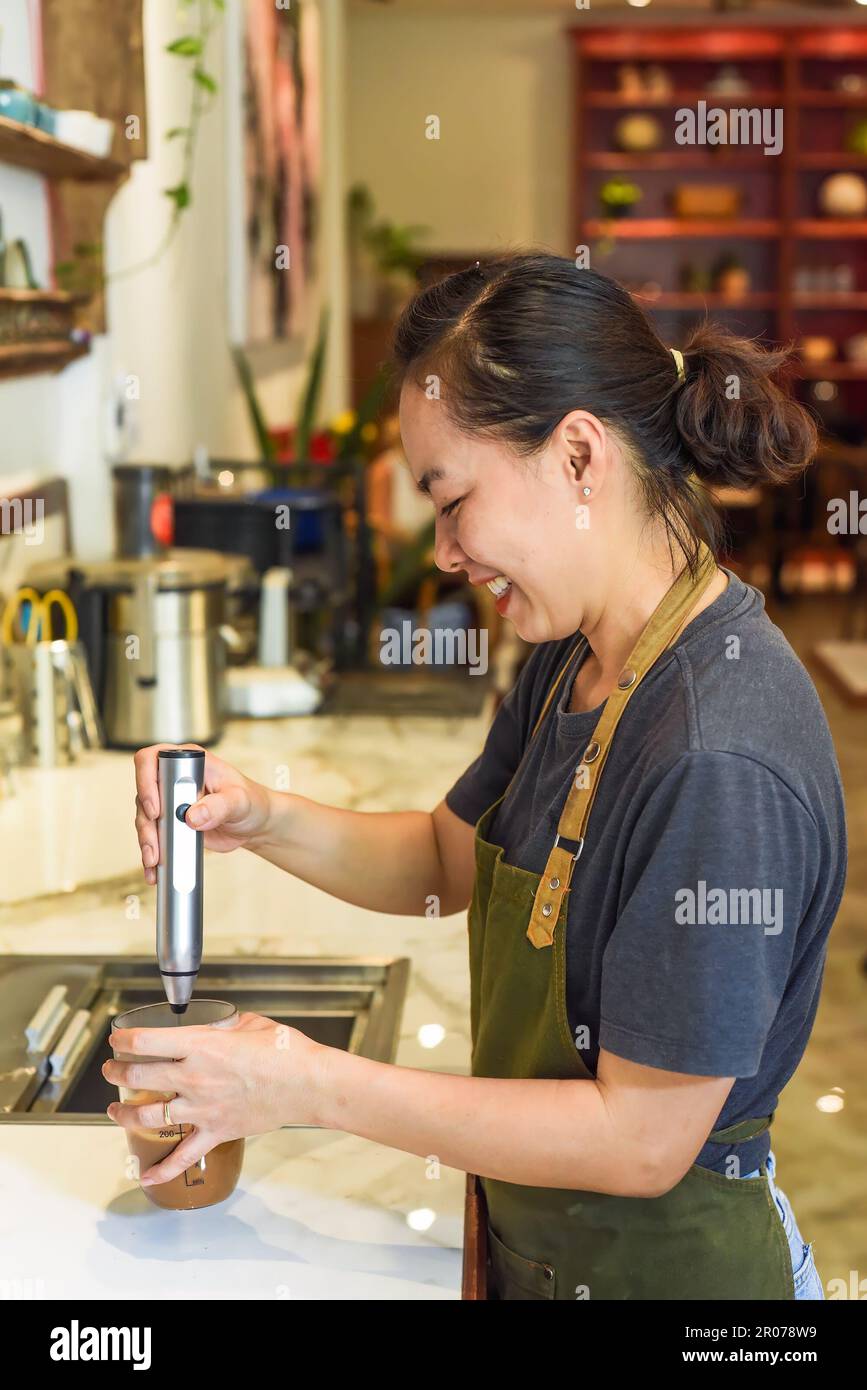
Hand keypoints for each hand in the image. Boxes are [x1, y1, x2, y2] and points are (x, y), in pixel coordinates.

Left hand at [103, 1013, 330, 1185]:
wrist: (309, 1084)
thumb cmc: (286, 1051)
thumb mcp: (251, 1023)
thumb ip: (224, 1025)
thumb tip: (212, 1027)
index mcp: (201, 1046)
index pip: (146, 1041)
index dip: (123, 1039)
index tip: (117, 1038)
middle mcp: (195, 1078)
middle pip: (139, 1076)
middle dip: (117, 1072)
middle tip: (111, 1070)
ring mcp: (202, 1108)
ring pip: (148, 1114)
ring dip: (124, 1112)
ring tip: (114, 1109)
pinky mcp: (216, 1131)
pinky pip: (183, 1155)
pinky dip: (163, 1169)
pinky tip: (147, 1176)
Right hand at [134, 743, 272, 882]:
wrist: (254, 824)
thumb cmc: (251, 801)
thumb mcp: (240, 801)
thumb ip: (219, 806)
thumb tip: (192, 816)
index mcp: (190, 761)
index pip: (153, 760)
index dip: (146, 782)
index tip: (156, 810)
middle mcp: (174, 779)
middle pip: (144, 795)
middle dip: (146, 823)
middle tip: (154, 846)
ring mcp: (170, 802)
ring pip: (145, 818)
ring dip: (147, 841)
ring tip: (154, 861)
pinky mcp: (171, 823)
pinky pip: (154, 836)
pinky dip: (152, 853)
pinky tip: (154, 869)